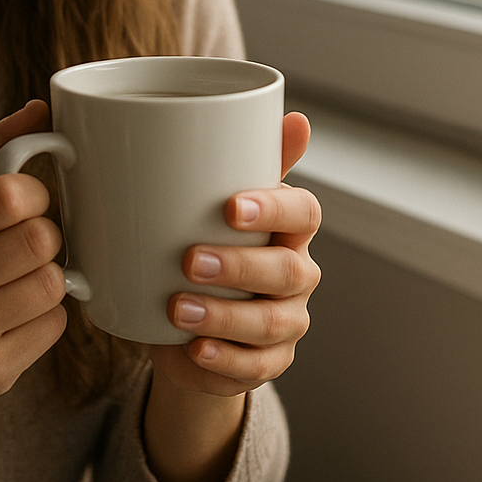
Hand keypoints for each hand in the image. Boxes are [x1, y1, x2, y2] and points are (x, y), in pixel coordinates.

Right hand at [0, 100, 66, 481]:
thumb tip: (39, 109)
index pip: (10, 195)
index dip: (35, 195)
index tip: (25, 205)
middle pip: (40, 240)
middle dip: (44, 238)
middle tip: (25, 246)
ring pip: (53, 283)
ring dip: (48, 278)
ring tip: (19, 282)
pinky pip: (55, 326)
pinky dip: (46, 317)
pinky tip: (15, 318)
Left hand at [148, 112, 320, 398]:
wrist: (181, 320)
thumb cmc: (202, 241)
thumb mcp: (209, 200)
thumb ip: (238, 157)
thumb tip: (287, 115)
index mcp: (288, 229)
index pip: (303, 213)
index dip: (274, 209)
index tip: (231, 206)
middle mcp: (296, 274)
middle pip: (289, 271)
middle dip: (240, 266)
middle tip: (188, 260)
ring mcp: (286, 321)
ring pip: (274, 322)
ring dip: (226, 316)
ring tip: (178, 308)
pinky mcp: (266, 361)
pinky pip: (257, 366)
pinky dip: (225, 360)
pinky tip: (195, 349)